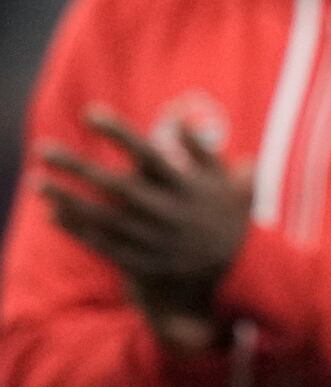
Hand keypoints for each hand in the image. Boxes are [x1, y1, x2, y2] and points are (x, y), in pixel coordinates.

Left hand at [37, 109, 251, 324]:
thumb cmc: (227, 217)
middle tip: (44, 148)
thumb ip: (201, 149)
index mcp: (187, 187)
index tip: (89, 112)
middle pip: (114, 185)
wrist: (235, 274)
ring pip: (101, 217)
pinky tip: (54, 214)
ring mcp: (151, 239)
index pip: (147, 153)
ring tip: (38, 181)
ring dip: (66, 198)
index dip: (118, 132)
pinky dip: (77, 229)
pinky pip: (102, 244)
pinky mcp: (140, 262)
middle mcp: (167, 212)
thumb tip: (175, 117)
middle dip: (77, 166)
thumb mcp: (226, 179)